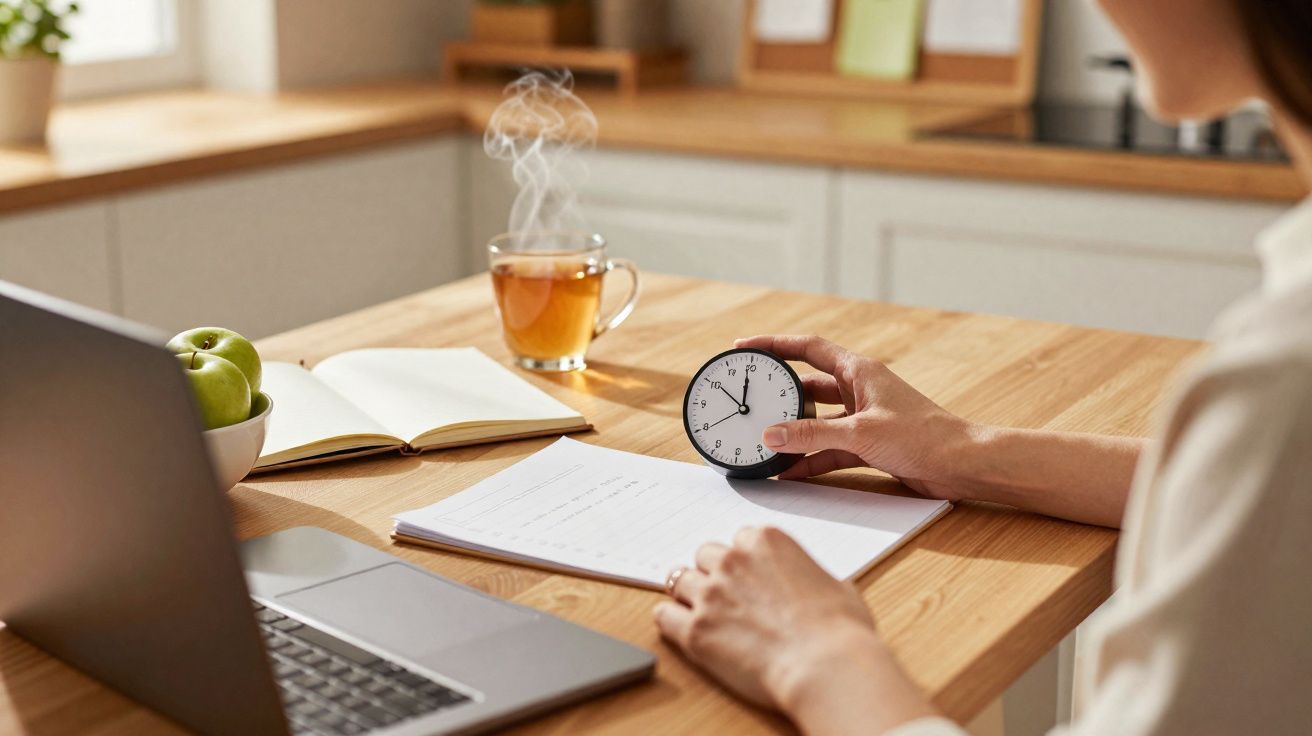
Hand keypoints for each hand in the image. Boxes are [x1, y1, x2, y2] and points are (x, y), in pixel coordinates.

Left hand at [654, 527, 879, 707]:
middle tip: (726, 595)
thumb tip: (814, 588)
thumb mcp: (838, 587)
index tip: (750, 576)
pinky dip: (670, 620)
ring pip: (679, 580)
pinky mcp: (695, 631)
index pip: (741, 539)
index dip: (745, 560)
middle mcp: (733, 561)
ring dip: (689, 594)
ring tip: (701, 610)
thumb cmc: (841, 630)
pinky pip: (664, 615)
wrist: (827, 666)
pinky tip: (679, 626)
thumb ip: (811, 576)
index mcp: (766, 541)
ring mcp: (710, 594)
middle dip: (714, 573)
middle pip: (706, 555)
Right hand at [735, 335, 973, 499]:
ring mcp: (863, 417)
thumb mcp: (861, 434)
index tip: (745, 346)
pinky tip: (789, 473)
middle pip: (808, 386)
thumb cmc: (923, 436)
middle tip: (749, 403)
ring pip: (817, 421)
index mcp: (858, 371)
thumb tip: (772, 435)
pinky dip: (810, 459)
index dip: (774, 345)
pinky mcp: (868, 443)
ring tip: (764, 445)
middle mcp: (859, 390)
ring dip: (794, 433)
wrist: (961, 464)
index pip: (807, 348)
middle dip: (778, 396)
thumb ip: (812, 435)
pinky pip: (829, 448)